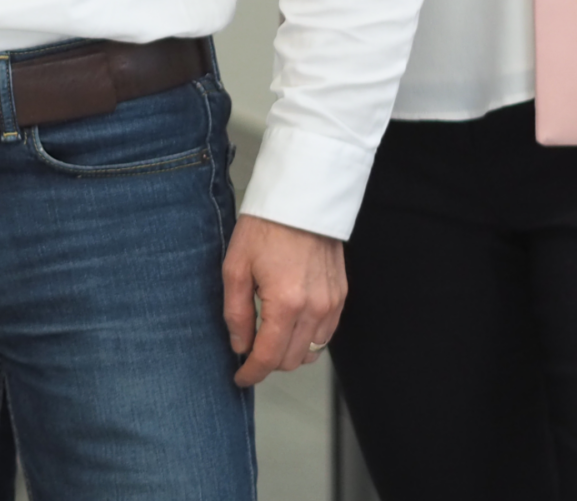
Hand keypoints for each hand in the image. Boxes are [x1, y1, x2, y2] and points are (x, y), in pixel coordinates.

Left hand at [221, 213, 344, 387]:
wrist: (300, 199)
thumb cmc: (265, 228)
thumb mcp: (236, 268)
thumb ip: (237, 312)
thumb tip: (240, 345)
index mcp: (286, 304)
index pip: (270, 357)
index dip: (252, 373)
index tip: (240, 378)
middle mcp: (314, 309)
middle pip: (292, 360)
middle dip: (268, 362)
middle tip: (249, 350)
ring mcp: (332, 304)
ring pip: (311, 351)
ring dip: (289, 352)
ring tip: (268, 335)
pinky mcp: (341, 296)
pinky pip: (325, 334)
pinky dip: (307, 338)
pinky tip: (290, 324)